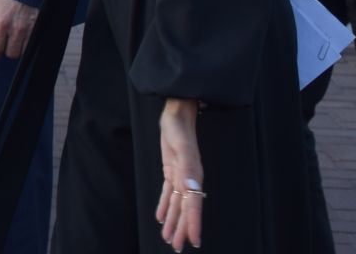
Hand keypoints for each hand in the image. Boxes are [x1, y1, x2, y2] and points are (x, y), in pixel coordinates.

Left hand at [0, 0, 38, 60]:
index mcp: (0, 24)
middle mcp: (15, 29)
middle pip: (11, 54)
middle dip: (7, 51)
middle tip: (6, 44)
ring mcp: (28, 29)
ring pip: (23, 51)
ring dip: (19, 48)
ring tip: (16, 39)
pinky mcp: (38, 28)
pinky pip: (33, 44)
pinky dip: (29, 43)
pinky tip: (26, 36)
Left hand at [155, 97, 204, 249]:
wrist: (175, 114)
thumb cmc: (180, 129)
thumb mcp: (182, 147)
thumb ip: (187, 168)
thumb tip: (192, 189)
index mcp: (194, 177)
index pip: (194, 206)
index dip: (193, 224)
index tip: (194, 241)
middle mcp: (189, 180)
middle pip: (185, 210)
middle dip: (182, 229)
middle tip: (178, 247)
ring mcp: (180, 176)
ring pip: (176, 205)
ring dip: (173, 222)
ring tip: (169, 238)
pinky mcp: (171, 171)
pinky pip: (168, 193)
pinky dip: (165, 206)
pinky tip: (161, 217)